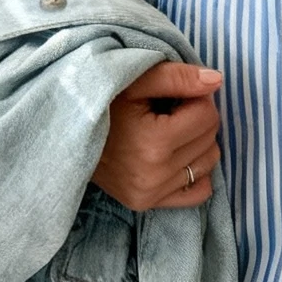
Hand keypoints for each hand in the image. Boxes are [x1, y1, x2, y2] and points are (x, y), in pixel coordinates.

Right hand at [91, 62, 222, 210]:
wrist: (64, 132)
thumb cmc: (101, 99)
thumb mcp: (136, 79)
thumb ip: (178, 77)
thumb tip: (217, 81)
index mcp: (153, 142)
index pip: (207, 116)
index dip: (196, 98)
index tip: (175, 94)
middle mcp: (154, 174)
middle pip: (209, 139)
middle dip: (197, 119)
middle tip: (169, 111)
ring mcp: (150, 193)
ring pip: (207, 163)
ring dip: (197, 143)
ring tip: (168, 131)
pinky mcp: (146, 204)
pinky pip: (197, 193)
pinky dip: (194, 173)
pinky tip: (175, 157)